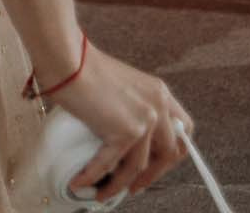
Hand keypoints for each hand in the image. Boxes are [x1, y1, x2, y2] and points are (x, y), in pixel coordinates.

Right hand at [54, 43, 191, 198]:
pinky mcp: (124, 130)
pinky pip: (111, 163)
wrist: (66, 57)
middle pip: (169, 154)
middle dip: (153, 175)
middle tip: (134, 186)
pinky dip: (95, 176)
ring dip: (121, 184)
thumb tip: (118, 131)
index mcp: (159, 93)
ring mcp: (145, 120)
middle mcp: (159, 107)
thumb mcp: (121, 84)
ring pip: (139, 166)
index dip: (172, 153)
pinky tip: (82, 182)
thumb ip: (131, 105)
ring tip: (104, 191)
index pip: (183, 132)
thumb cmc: (81, 65)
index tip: (157, 164)